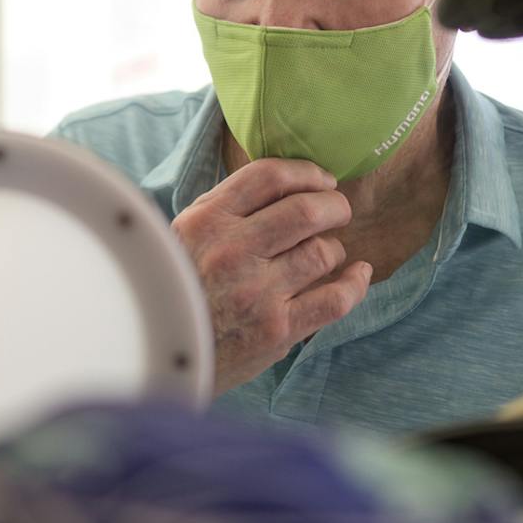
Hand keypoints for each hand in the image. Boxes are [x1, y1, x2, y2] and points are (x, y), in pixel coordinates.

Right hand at [170, 158, 373, 392]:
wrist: (164, 350)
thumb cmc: (178, 287)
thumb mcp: (185, 233)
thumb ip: (227, 205)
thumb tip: (285, 180)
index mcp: (206, 222)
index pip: (268, 177)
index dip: (306, 172)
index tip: (321, 180)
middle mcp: (232, 252)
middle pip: (306, 210)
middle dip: (334, 205)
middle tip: (337, 210)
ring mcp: (257, 292)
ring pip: (324, 251)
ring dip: (335, 247)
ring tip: (326, 252)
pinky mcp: (278, 329)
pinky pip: (336, 298)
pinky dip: (356, 283)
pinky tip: (358, 273)